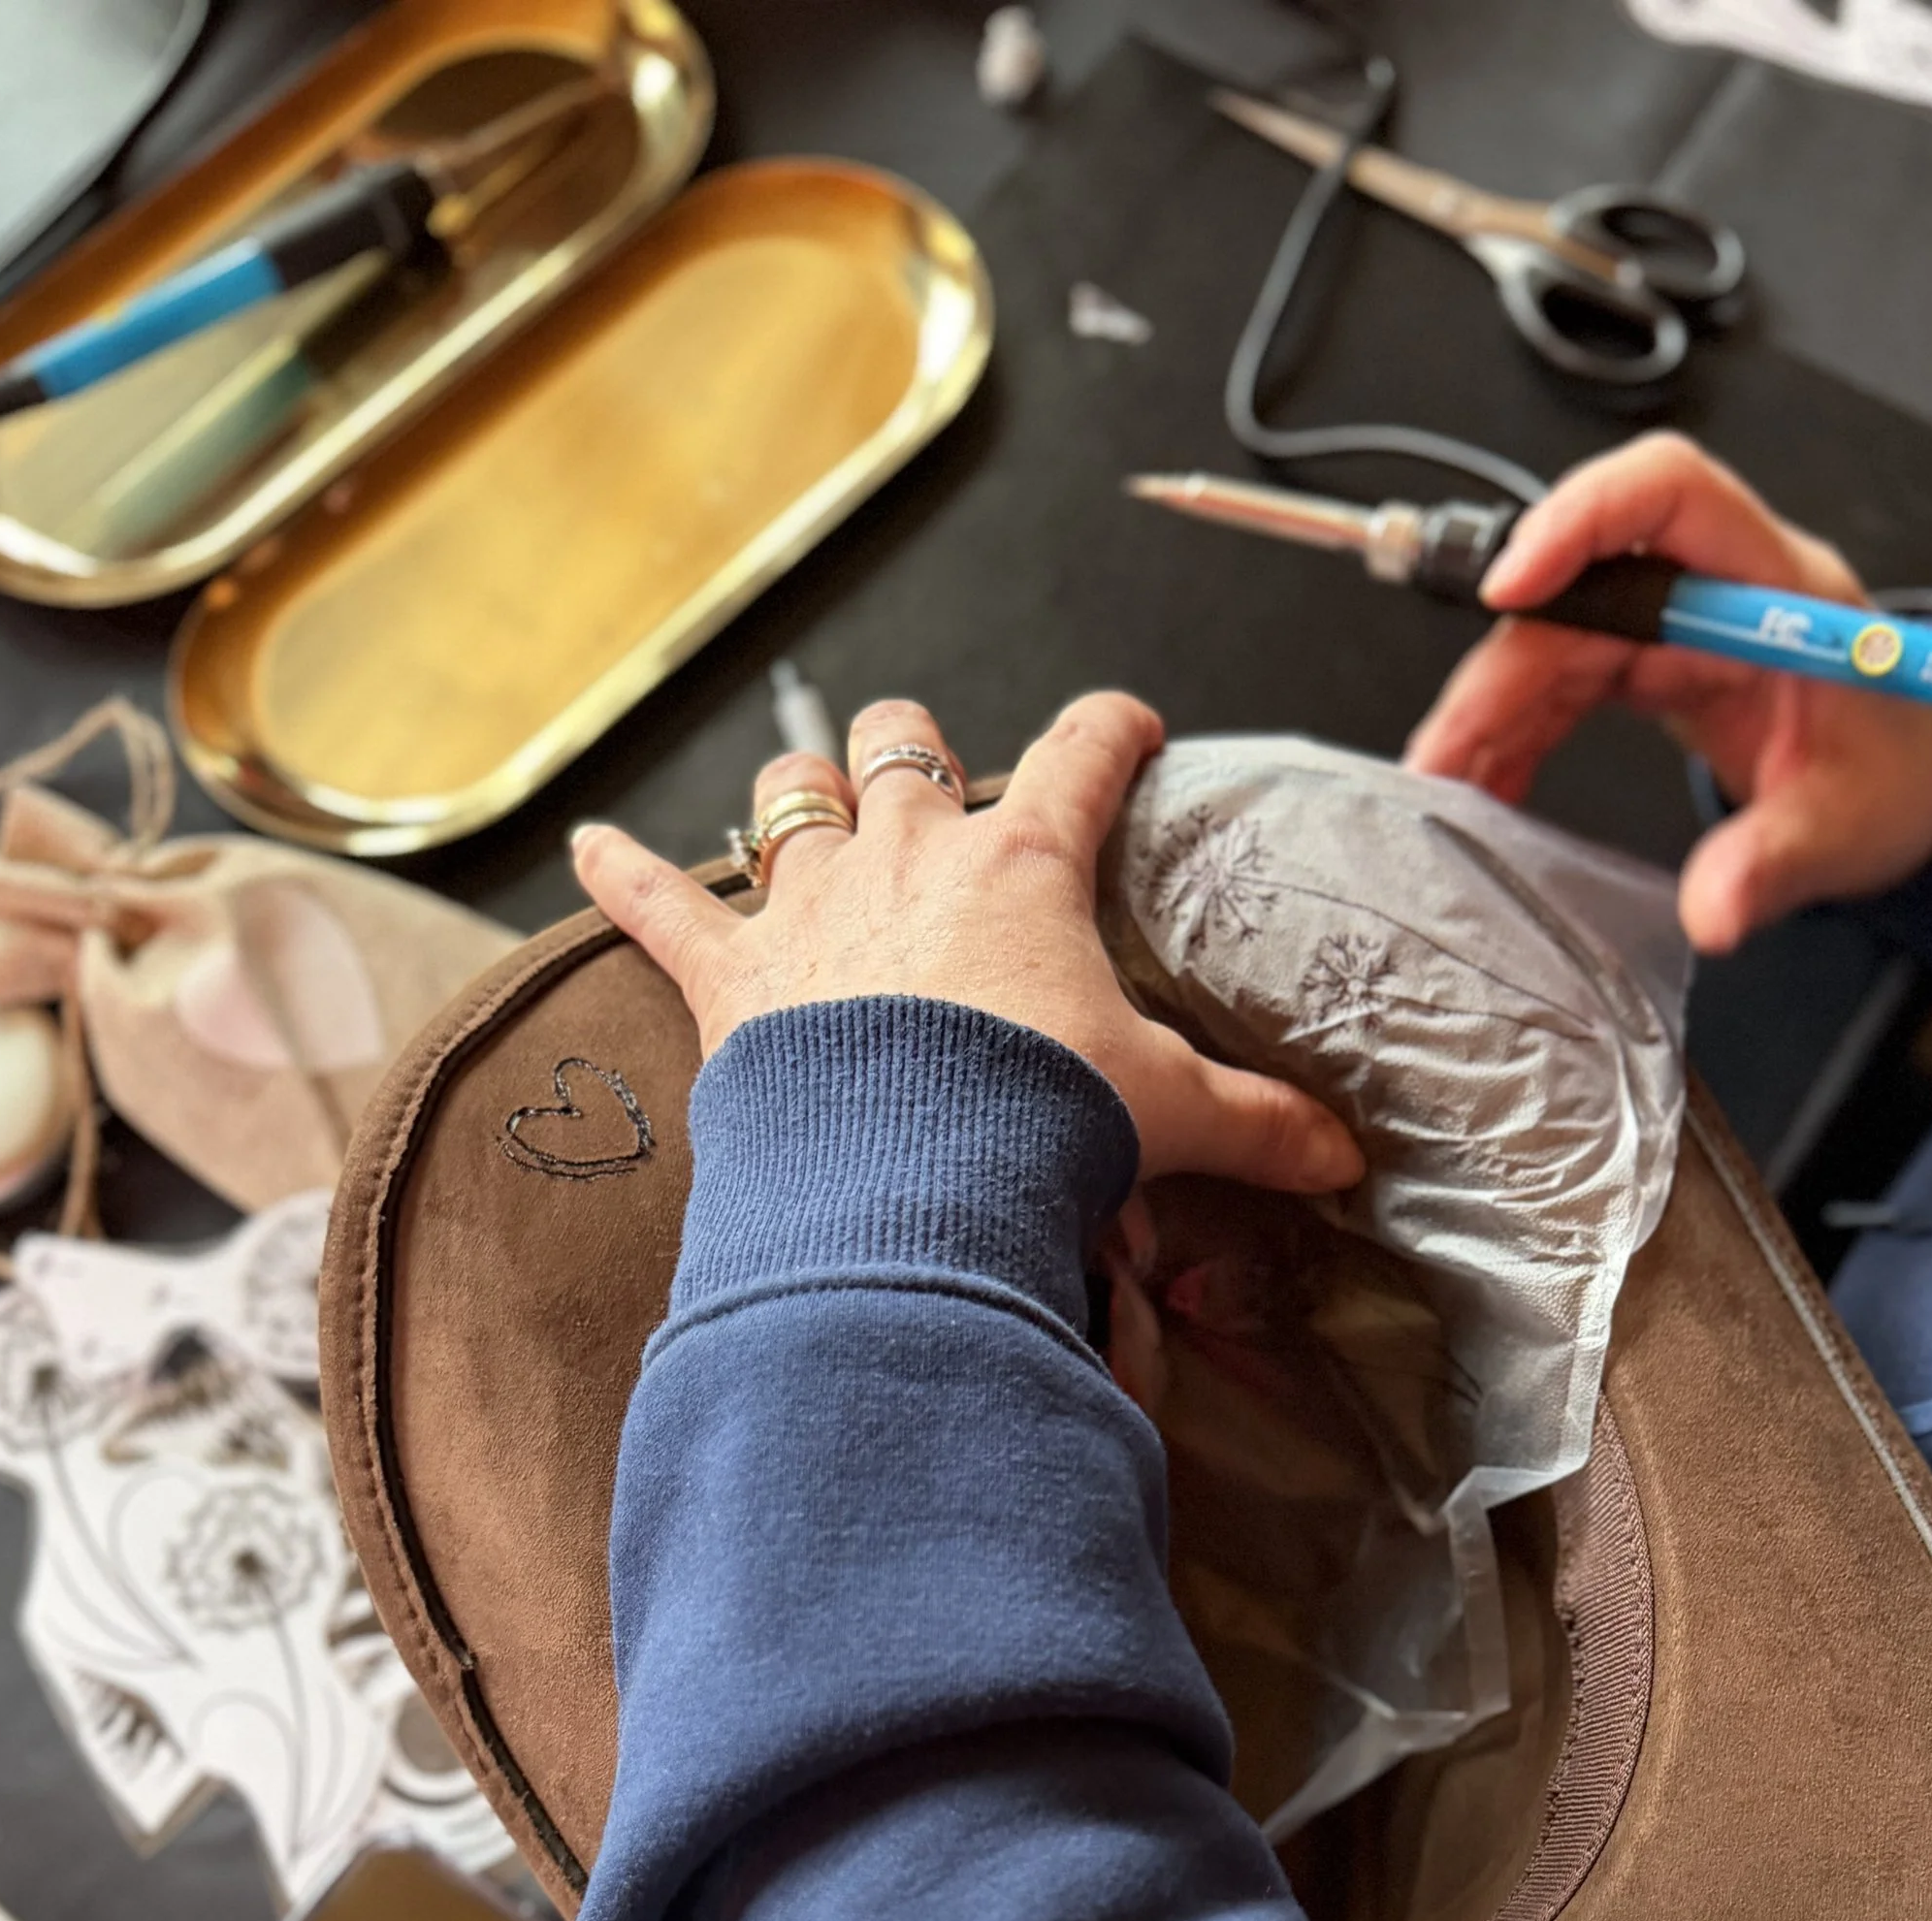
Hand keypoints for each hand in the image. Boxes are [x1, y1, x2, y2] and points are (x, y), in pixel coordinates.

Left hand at [570, 691, 1361, 1191]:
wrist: (907, 1183)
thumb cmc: (1038, 1127)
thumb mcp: (1167, 1118)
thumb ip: (1258, 1126)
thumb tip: (1345, 1156)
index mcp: (1023, 868)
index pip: (1083, 756)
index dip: (1111, 730)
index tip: (1127, 727)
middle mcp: (909, 856)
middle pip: (903, 743)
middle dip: (915, 743)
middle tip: (930, 768)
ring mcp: (808, 905)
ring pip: (790, 796)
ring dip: (798, 792)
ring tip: (802, 800)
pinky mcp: (725, 973)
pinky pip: (654, 900)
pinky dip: (618, 871)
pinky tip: (585, 842)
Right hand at [1402, 436, 1931, 954]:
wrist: (1902, 789)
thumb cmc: (1891, 779)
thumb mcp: (1848, 830)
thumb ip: (1775, 864)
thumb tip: (1711, 914)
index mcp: (1777, 586)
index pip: (1672, 495)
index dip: (1584, 520)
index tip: (1512, 589)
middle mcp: (1716, 586)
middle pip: (1583, 590)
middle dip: (1505, 668)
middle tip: (1445, 756)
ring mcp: (1678, 624)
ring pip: (1558, 640)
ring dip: (1492, 711)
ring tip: (1444, 787)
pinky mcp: (1652, 663)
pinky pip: (1564, 683)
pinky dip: (1516, 736)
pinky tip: (1487, 790)